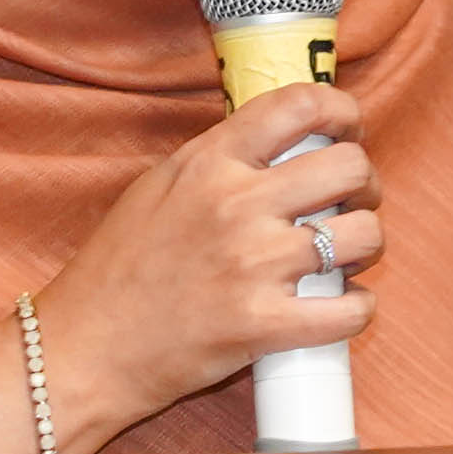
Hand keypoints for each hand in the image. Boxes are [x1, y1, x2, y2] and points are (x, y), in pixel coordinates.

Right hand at [0, 85, 382, 453]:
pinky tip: (345, 306)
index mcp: (208, 162)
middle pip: (349, 167)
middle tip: (350, 204)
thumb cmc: (118, 270)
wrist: (85, 348)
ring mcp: (253, 266)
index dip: (342, 113)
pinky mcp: (264, 326)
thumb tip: (284, 142)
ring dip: (367, 244)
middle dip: (365, 184)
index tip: (349, 131)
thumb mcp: (158, 187)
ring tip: (346, 256)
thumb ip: (218, 160)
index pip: (299, 105)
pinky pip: (352, 309)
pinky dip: (360, 308)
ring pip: (362, 235)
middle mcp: (235, 205)